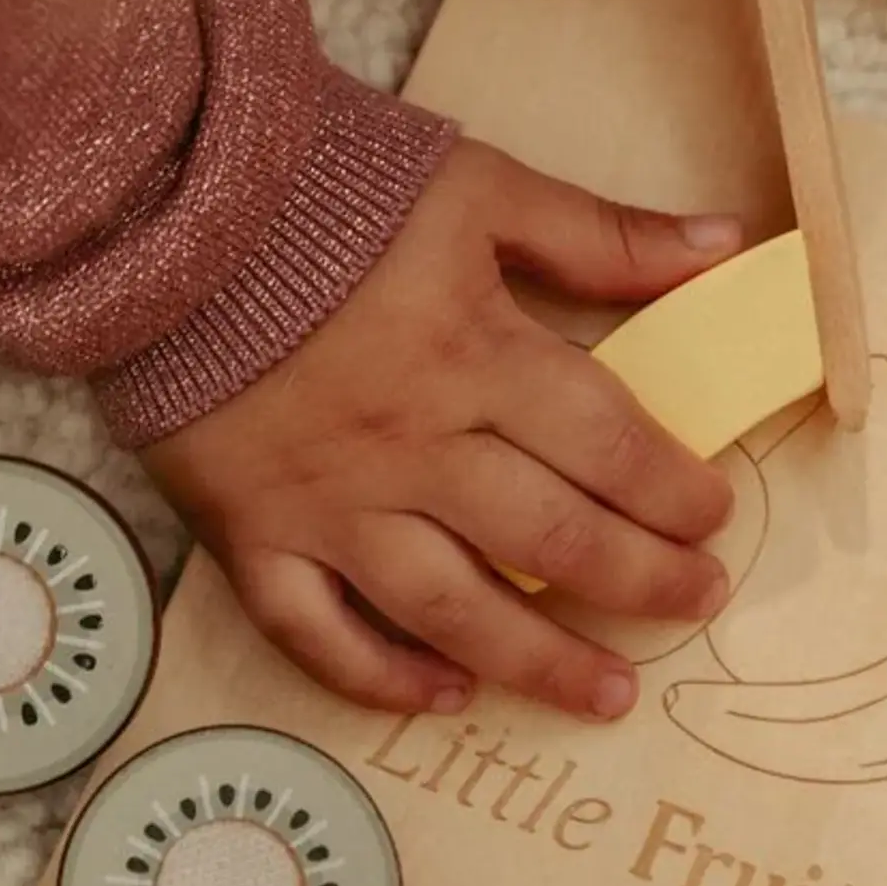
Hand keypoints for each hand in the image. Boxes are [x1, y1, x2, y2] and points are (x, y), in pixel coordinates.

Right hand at [142, 139, 742, 722]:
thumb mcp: (481, 188)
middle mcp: (413, 446)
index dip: (674, 491)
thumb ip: (603, 234)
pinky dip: (380, 676)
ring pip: (452, 610)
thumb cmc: (326, 190)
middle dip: (641, 581)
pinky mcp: (251, 533)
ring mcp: (329, 502)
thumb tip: (727, 245)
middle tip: (698, 601)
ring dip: (541, 662)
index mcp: (478, 358)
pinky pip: (317, 632)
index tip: (714, 516)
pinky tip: (446, 696)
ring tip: (613, 695)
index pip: (608, 447)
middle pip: (550, 540)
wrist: (159, 205)